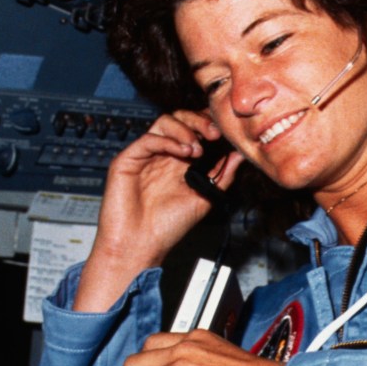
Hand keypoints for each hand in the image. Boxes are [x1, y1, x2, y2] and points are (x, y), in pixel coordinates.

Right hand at [74, 110, 243, 312]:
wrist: (140, 247)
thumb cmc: (167, 227)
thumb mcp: (204, 198)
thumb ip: (222, 175)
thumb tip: (240, 154)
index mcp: (179, 161)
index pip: (194, 129)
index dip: (208, 124)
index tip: (224, 132)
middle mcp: (162, 154)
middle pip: (179, 118)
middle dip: (199, 121)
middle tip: (214, 133)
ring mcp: (144, 155)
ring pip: (163, 122)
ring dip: (185, 129)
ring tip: (197, 149)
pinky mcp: (127, 160)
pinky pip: (148, 138)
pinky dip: (168, 140)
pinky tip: (183, 152)